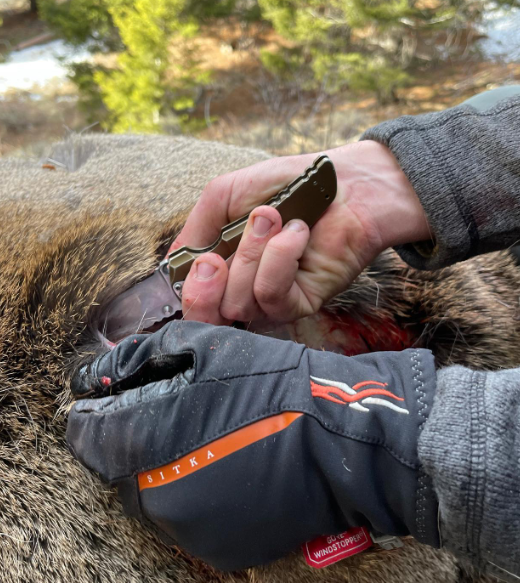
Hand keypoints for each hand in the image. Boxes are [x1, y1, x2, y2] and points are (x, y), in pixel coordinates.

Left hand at [68, 321, 438, 569]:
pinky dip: (199, 492)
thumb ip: (144, 356)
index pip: (88, 435)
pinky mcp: (222, 548)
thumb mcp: (206, 347)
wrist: (339, 439)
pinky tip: (230, 466)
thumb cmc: (274, 384)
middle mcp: (158, 497)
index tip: (117, 399)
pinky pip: (191, 517)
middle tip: (180, 414)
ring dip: (168, 468)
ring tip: (211, 439)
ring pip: (156, 495)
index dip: (99, 411)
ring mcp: (190, 529)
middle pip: (121, 467)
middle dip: (138, 439)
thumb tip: (101, 370)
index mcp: (147, 442)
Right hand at [171, 141, 428, 324]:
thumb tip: (171, 266)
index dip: (190, 291)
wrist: (340, 180)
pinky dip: (279, 258)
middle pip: (209, 321)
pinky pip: (274, 295)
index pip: (194, 301)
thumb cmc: (284, 184)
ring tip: (273, 217)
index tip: (201, 260)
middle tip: (214, 260)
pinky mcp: (302, 302)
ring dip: (251, 254)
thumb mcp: (224, 196)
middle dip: (204, 292)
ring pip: (239, 303)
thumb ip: (195, 230)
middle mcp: (244, 290)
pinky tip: (296, 232)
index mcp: (223, 269)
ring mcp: (273, 300)